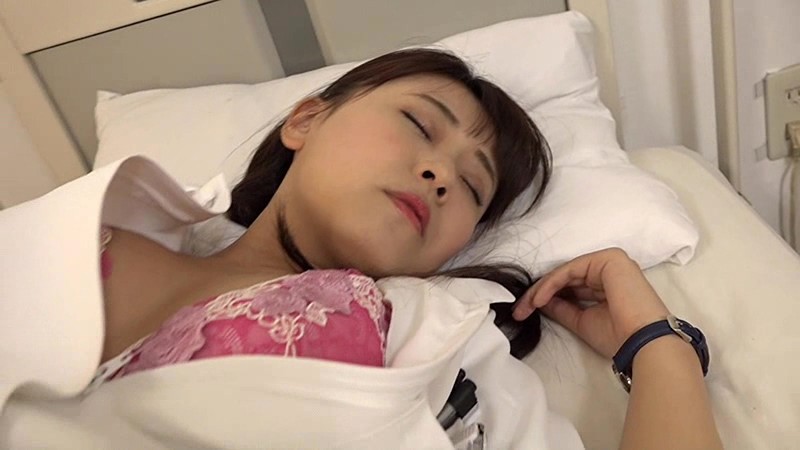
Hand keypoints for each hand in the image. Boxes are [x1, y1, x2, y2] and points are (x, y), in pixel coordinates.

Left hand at [512, 248, 669, 357]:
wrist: (644, 342)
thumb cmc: (619, 337)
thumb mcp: (582, 321)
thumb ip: (562, 308)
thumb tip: (541, 302)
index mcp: (608, 284)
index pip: (570, 286)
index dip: (545, 298)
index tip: (524, 315)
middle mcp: (609, 270)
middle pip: (565, 278)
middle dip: (538, 294)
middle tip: (519, 311)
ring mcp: (610, 262)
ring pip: (565, 273)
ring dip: (540, 290)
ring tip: (523, 308)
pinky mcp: (608, 259)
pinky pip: (570, 271)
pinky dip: (550, 285)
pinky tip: (538, 300)